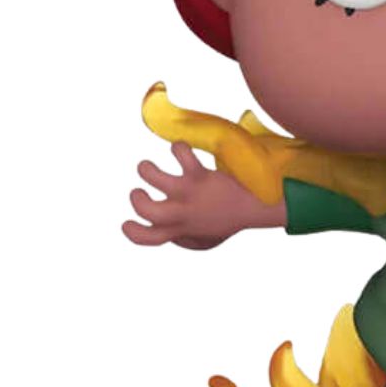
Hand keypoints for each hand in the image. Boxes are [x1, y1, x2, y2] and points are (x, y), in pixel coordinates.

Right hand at [122, 142, 281, 249]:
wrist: (258, 206)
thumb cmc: (229, 220)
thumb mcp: (205, 239)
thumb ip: (184, 237)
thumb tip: (170, 232)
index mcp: (180, 229)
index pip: (146, 237)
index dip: (131, 230)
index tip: (127, 222)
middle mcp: (182, 213)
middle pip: (145, 209)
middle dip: (135, 198)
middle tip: (139, 190)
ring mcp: (190, 193)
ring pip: (155, 177)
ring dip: (146, 168)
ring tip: (148, 166)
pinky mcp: (201, 175)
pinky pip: (182, 154)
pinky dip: (178, 147)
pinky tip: (180, 149)